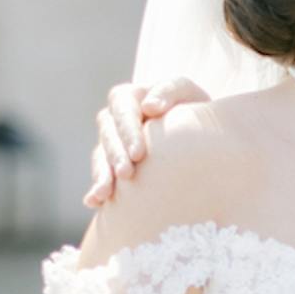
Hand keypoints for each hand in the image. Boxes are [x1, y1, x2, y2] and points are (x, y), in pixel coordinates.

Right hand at [84, 77, 209, 206]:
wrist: (201, 134)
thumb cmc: (195, 108)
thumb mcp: (188, 92)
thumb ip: (170, 91)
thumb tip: (150, 107)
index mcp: (130, 98)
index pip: (122, 110)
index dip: (127, 131)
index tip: (138, 154)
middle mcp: (116, 120)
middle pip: (108, 135)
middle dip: (115, 155)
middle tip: (126, 174)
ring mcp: (113, 144)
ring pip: (101, 157)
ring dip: (102, 175)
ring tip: (104, 194)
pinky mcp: (114, 166)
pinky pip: (102, 176)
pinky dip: (96, 189)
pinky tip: (94, 202)